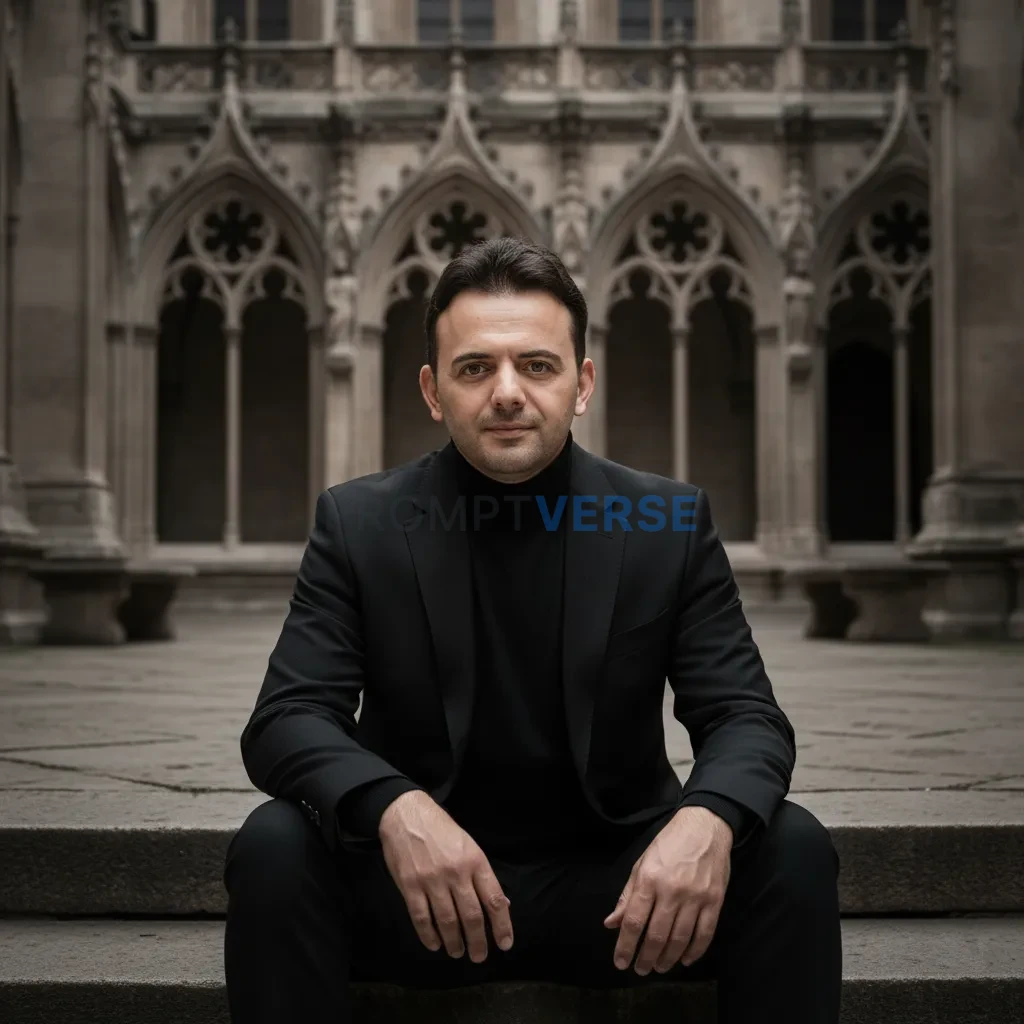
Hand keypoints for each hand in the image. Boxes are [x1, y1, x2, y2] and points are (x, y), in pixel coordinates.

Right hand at [378, 790, 513, 962]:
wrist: (407, 814)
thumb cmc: (442, 830)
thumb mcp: (469, 845)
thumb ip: (483, 875)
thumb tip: (503, 904)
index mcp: (475, 861)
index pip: (494, 899)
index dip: (502, 925)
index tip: (505, 944)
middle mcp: (456, 872)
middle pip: (472, 915)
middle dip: (478, 941)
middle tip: (479, 957)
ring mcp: (432, 880)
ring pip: (448, 921)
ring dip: (454, 942)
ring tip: (457, 952)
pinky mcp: (410, 885)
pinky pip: (421, 918)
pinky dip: (429, 936)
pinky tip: (435, 944)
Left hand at [603, 805, 731, 975]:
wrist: (704, 826)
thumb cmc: (669, 844)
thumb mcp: (642, 863)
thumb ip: (627, 895)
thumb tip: (611, 923)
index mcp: (649, 879)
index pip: (633, 920)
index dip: (625, 945)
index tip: (620, 962)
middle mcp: (671, 890)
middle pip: (656, 934)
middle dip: (646, 957)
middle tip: (641, 970)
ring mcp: (696, 897)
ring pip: (680, 938)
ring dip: (668, 958)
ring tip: (660, 967)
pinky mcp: (715, 901)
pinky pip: (705, 934)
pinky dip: (695, 951)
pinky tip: (685, 959)